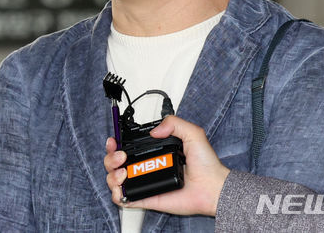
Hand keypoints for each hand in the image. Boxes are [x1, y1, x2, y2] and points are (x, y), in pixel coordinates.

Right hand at [104, 115, 228, 216]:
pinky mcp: (146, 198)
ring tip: (123, 172)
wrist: (212, 187)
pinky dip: (117, 194)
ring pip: (115, 179)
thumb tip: (154, 131)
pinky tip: (123, 188)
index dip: (116, 143)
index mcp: (154, 152)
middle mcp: (146, 167)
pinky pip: (124, 199)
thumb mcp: (192, 133)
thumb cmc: (206, 165)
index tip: (114, 140)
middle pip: (115, 162)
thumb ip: (173, 123)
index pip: (127, 146)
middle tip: (121, 156)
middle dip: (111, 158)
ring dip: (112, 174)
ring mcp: (145, 182)